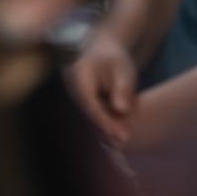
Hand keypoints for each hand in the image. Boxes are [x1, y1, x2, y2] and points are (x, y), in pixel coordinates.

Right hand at [67, 29, 138, 145]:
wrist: (102, 52)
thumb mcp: (123, 68)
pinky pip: (92, 117)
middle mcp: (71, 89)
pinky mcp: (80, 104)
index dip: (106, 122)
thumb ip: (122, 87)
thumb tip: (121, 110)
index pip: (92, 105)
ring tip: (123, 142)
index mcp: (79, 76)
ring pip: (90, 118)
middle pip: (89, 115)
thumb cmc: (115, 59)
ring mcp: (74, 98)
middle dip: (106, 130)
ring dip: (105, 131)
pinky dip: (104, 126)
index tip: (121, 135)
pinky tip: (119, 136)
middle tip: (124, 142)